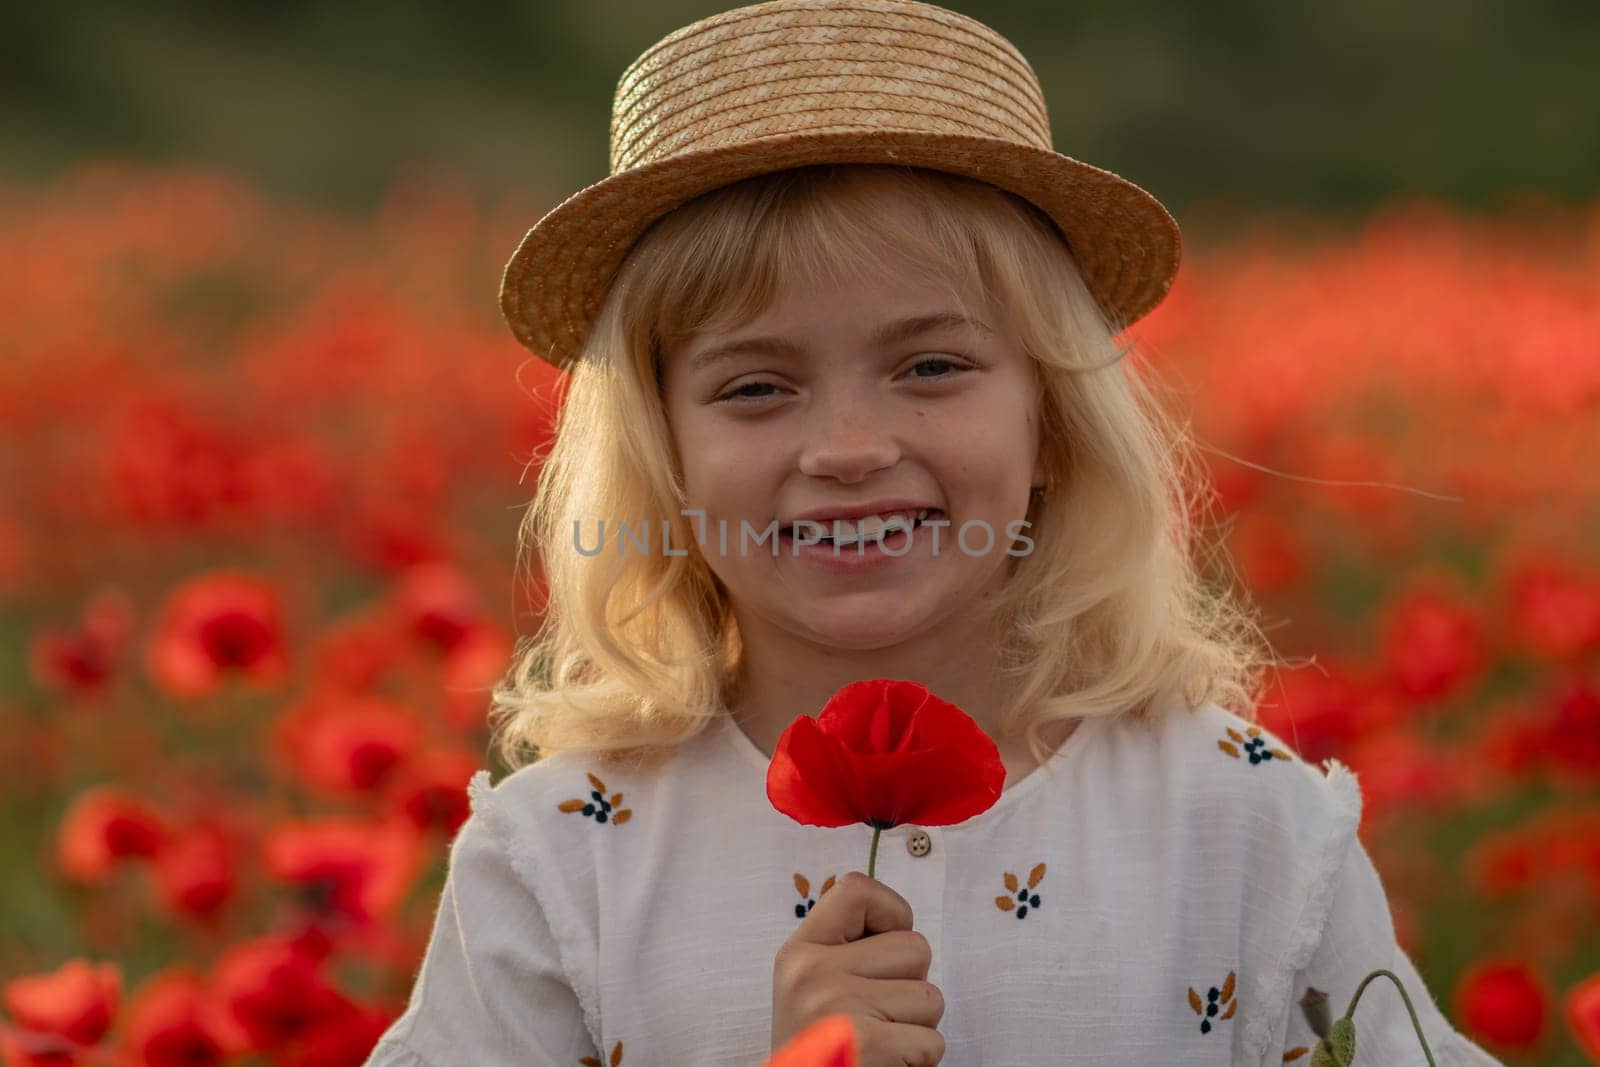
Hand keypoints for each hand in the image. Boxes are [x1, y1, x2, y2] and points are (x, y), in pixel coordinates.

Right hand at [771, 871, 944, 1065]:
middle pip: (915, 947)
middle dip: (912, 985)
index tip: (884, 944)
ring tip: (880, 1041)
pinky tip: (884, 1064)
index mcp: (799, 951)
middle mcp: (812, 972)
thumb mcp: (810, 986)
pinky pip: (932, 1041)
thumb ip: (845, 950)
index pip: (857, 888)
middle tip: (877, 1014)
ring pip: (930, 997)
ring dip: (917, 1027)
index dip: (891, 912)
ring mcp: (837, 1006)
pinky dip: (919, 1061)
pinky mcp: (865, 1043)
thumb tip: (899, 920)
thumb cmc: (819, 1045)